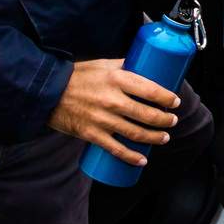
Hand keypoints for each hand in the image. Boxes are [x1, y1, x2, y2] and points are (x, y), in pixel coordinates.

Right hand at [46, 58, 179, 166]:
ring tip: (163, 137)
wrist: (48, 92)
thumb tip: (145, 65)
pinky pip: (116, 149)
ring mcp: (102, 119)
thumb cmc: (77, 76)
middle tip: (172, 121)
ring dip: (154, 137)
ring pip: (136, 133)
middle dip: (165, 120)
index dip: (167, 98)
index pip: (150, 90)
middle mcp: (112, 100)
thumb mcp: (103, 64)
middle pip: (147, 114)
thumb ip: (124, 65)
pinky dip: (131, 157)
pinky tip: (142, 159)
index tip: (175, 101)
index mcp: (117, 79)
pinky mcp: (92, 134)